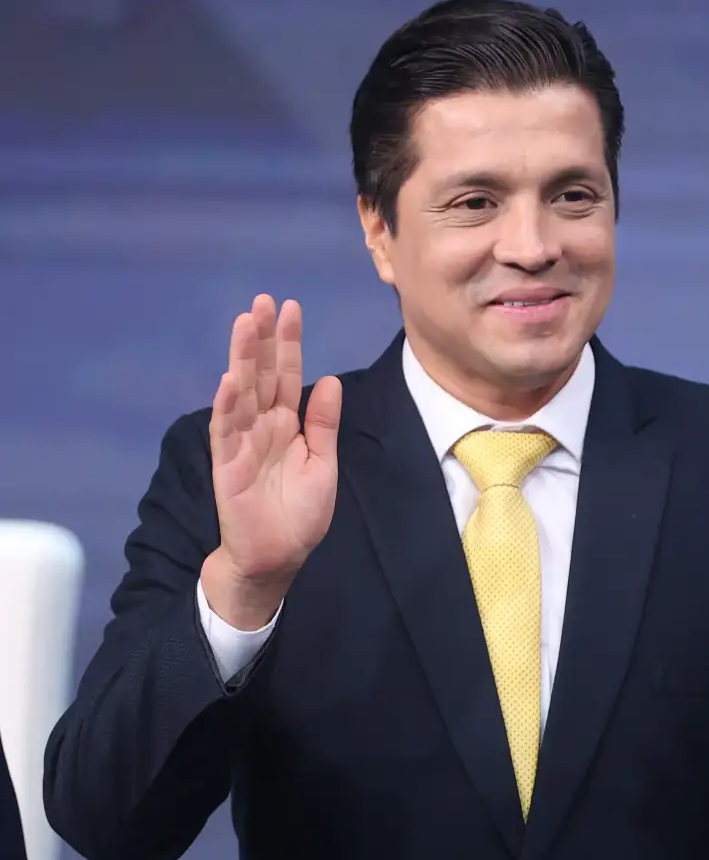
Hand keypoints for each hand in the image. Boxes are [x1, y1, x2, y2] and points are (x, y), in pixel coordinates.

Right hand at [200, 295, 342, 629]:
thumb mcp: (323, 464)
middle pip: (262, 375)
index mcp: (287, 425)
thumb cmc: (298, 515)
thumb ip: (322, 424)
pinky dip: (227, 406)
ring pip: (241, 393)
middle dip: (263, 338)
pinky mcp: (228, 467)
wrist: (276, 558)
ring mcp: (242, 443)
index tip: (289, 308)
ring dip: (242, 359)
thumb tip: (330, 381)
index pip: (287, 375)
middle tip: (263, 300)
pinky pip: (226, 432)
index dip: (288, 343)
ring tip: (244, 324)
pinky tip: (229, 379)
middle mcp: (262, 427)